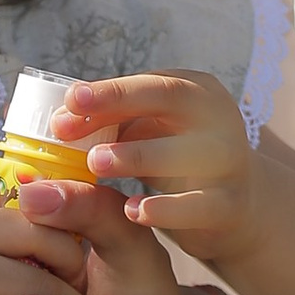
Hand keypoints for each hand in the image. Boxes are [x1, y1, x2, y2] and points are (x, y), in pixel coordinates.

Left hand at [53, 74, 264, 271]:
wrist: (236, 207)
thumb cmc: (176, 159)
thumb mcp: (148, 132)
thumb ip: (109, 121)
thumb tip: (59, 120)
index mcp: (195, 91)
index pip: (149, 82)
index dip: (108, 90)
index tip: (70, 101)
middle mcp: (218, 117)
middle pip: (170, 99)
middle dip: (117, 106)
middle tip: (68, 128)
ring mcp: (228, 160)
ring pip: (184, 153)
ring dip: (136, 156)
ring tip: (96, 165)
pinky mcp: (229, 203)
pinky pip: (197, 205)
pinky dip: (164, 209)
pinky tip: (133, 212)